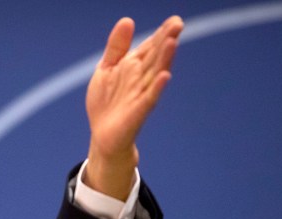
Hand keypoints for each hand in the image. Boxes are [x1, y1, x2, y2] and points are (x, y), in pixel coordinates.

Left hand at [84, 16, 182, 200]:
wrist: (103, 135)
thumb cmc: (106, 102)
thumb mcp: (106, 68)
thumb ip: (117, 46)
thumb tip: (128, 20)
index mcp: (133, 66)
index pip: (150, 46)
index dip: (161, 33)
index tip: (174, 20)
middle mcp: (141, 78)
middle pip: (155, 56)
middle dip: (166, 40)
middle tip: (178, 24)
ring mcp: (141, 94)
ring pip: (155, 73)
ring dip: (164, 59)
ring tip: (172, 42)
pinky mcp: (138, 111)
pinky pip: (150, 98)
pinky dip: (157, 87)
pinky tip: (165, 76)